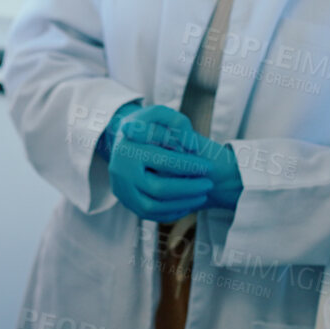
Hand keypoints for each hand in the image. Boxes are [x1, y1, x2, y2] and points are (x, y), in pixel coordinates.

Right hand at [112, 105, 242, 214]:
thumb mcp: (159, 114)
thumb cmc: (146, 126)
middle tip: (208, 184)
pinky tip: (188, 203)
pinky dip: (170, 212)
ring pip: (152, 207)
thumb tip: (188, 145)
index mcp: (129, 148)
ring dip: (181, 204)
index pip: (163, 161)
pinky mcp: (126, 202)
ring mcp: (121, 189)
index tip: (206, 166)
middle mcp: (121, 171)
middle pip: (158, 188)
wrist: (123, 141)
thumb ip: (177, 122)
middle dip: (188, 189)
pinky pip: (149, 214)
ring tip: (202, 195)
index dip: (188, 165)